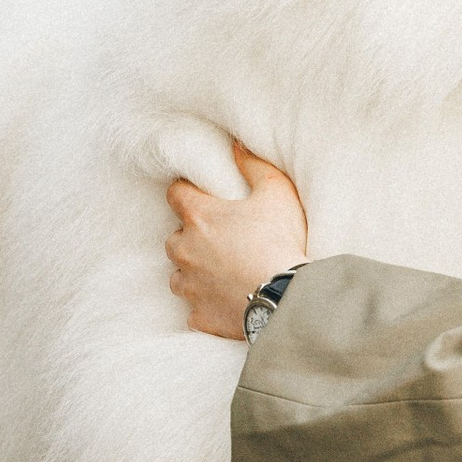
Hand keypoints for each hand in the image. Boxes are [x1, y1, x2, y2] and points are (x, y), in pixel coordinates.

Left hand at [165, 145, 308, 340]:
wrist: (287, 298)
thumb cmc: (280, 242)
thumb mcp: (277, 193)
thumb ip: (254, 165)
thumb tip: (236, 146)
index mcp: (199, 217)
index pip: (175, 194)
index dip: (187, 193)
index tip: (200, 197)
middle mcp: (185, 250)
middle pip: (174, 238)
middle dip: (191, 237)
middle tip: (220, 240)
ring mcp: (189, 286)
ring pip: (178, 276)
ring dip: (193, 273)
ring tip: (221, 274)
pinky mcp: (199, 315)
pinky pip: (194, 310)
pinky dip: (206, 305)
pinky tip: (225, 303)